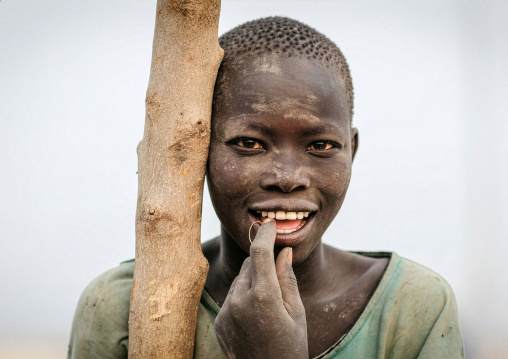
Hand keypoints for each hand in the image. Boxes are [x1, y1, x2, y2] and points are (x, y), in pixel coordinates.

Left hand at [214, 219, 307, 358]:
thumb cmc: (290, 348)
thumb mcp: (297, 313)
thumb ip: (287, 278)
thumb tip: (284, 250)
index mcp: (263, 297)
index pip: (260, 251)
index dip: (265, 233)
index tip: (270, 224)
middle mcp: (239, 301)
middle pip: (249, 264)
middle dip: (262, 261)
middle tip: (277, 274)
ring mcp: (226, 312)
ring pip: (240, 279)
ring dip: (252, 280)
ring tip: (268, 305)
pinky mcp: (219, 321)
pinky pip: (231, 296)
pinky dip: (243, 296)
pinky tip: (256, 315)